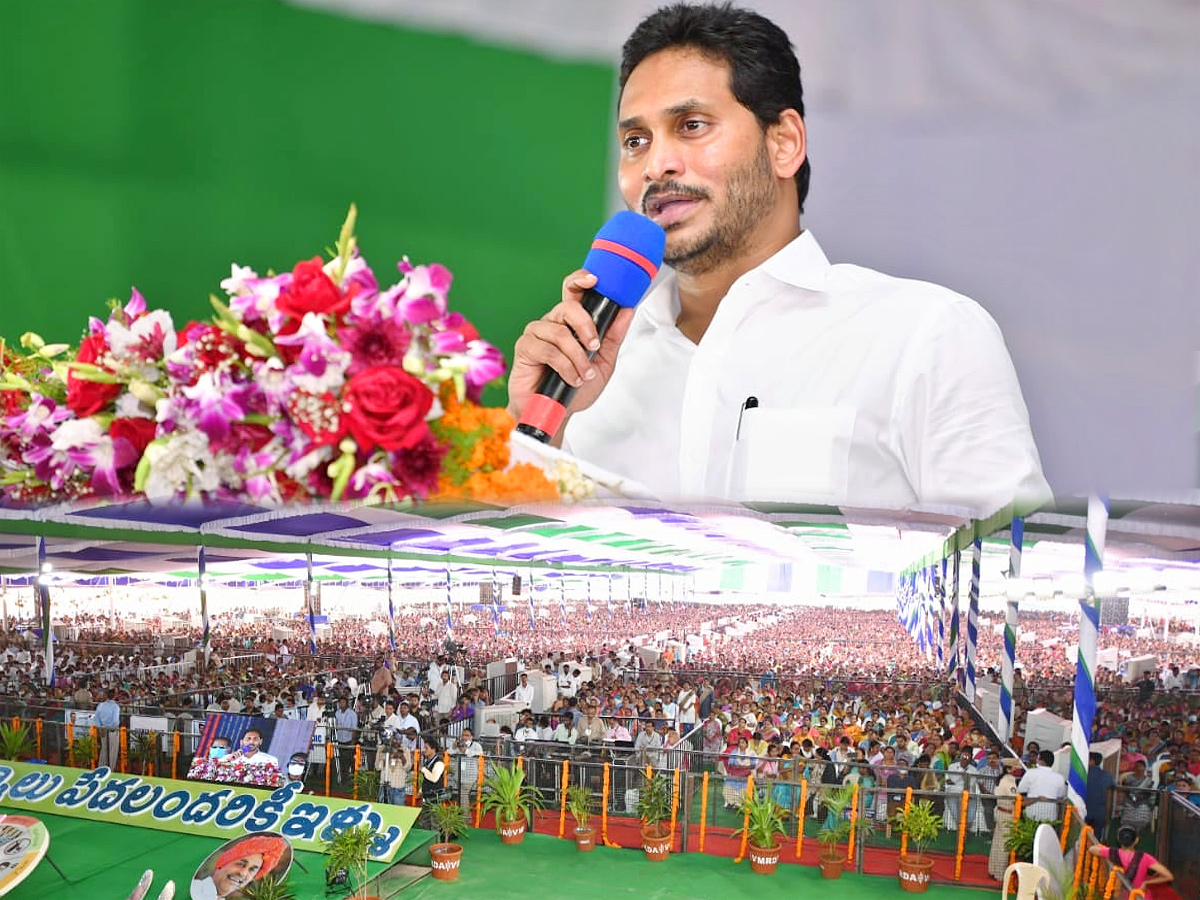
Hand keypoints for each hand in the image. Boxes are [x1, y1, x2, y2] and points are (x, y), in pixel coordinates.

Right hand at [507, 269, 634, 438]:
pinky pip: (547, 350)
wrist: (556, 412)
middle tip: (594, 347)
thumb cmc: (575, 387)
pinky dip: (564, 366)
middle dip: (586, 326)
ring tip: (583, 375)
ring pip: (560, 333)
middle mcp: (552, 323)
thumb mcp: (603, 363)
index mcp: (570, 322)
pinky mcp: (525, 348)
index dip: (581, 280)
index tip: (595, 280)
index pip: (573, 291)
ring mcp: (536, 334)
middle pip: (567, 306)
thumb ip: (613, 336)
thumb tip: (627, 311)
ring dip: (577, 358)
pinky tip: (570, 378)